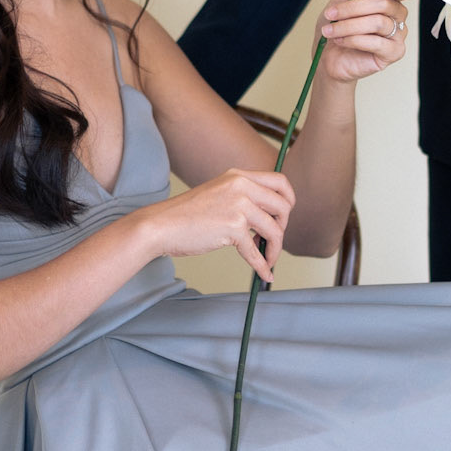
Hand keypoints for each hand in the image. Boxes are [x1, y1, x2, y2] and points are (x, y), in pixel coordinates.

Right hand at [142, 168, 294, 284]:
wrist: (160, 225)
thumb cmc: (186, 215)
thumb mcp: (218, 193)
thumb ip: (242, 197)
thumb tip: (270, 217)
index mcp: (239, 176)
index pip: (280, 182)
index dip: (289, 201)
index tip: (284, 217)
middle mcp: (241, 186)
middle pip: (283, 206)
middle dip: (283, 227)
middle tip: (272, 240)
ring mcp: (238, 205)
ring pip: (274, 230)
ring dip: (274, 250)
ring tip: (268, 260)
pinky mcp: (232, 227)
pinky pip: (256, 252)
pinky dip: (262, 266)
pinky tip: (264, 274)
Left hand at [315, 0, 412, 84]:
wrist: (328, 58)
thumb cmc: (337, 28)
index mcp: (391, 0)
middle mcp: (398, 17)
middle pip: (385, 4)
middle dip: (353, 8)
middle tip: (332, 13)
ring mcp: (398, 35)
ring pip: (378, 23)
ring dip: (348, 26)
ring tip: (330, 30)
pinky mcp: (394, 53)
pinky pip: (376, 43)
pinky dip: (353, 40)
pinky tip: (340, 41)